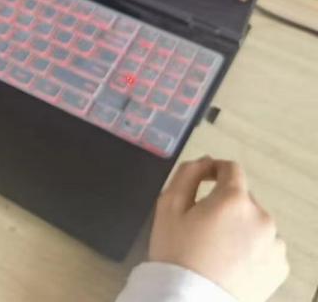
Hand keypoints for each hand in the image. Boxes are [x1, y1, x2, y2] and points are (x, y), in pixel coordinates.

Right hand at [149, 157, 288, 301]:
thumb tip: (204, 161)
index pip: (231, 169)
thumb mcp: (168, 205)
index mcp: (233, 199)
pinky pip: (264, 245)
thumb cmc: (176, 252)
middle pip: (241, 198)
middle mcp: (261, 216)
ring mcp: (274, 242)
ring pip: (254, 222)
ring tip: (217, 247)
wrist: (191, 299)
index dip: (214, 170)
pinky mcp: (279, 265)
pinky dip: (251, 247)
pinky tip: (231, 260)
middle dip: (224, 204)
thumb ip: (187, 174)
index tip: (203, 181)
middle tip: (202, 225)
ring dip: (239, 225)